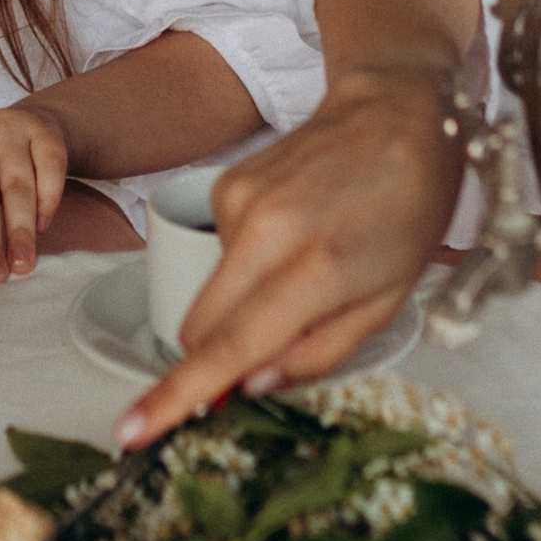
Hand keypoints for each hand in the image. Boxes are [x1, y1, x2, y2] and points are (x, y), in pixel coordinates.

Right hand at [118, 60, 462, 444]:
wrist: (395, 110)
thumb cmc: (408, 208)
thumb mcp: (388, 299)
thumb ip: (320, 351)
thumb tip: (250, 382)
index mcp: (315, 267)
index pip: (230, 345)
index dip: (177, 396)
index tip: (131, 431)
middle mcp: (263, 231)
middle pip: (199, 327)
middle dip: (217, 358)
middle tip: (269, 354)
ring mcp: (236, 202)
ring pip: (211, 292)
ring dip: (244, 303)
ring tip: (308, 265)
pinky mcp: (224, 186)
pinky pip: (221, 253)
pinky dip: (250, 262)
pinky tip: (296, 231)